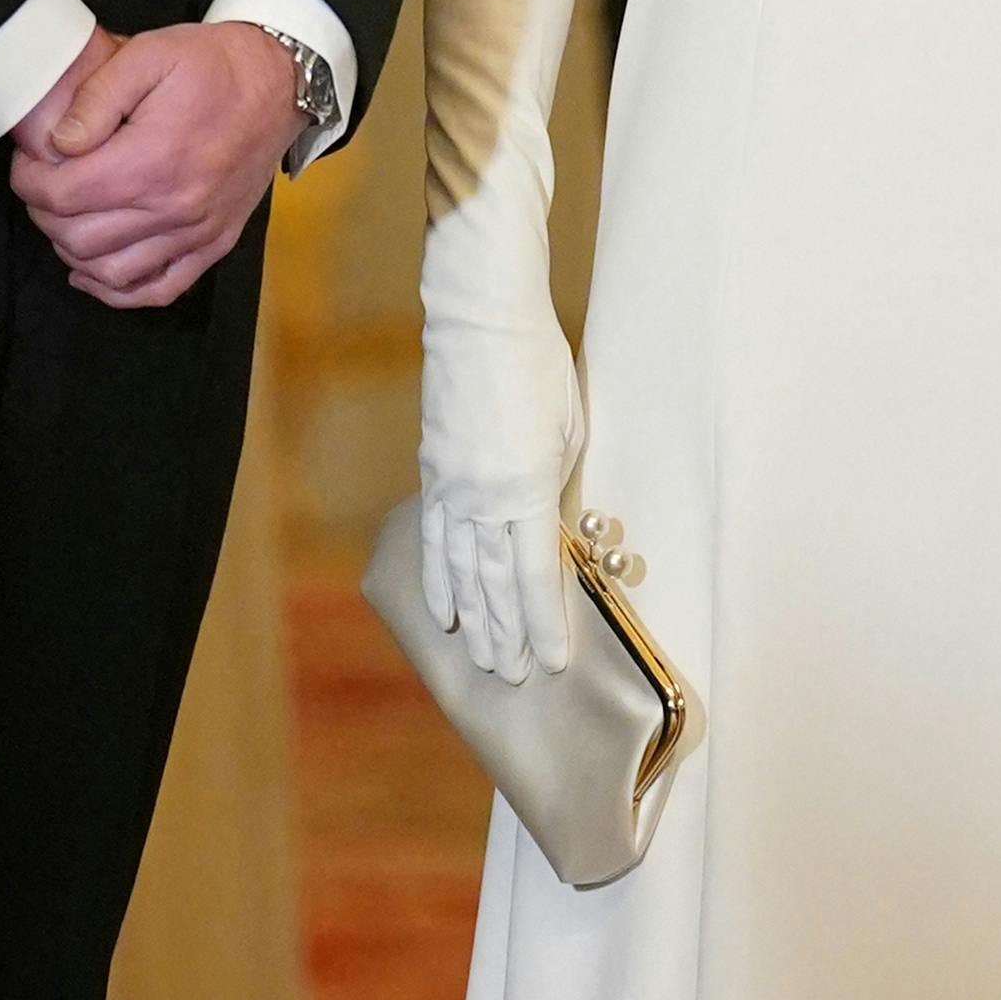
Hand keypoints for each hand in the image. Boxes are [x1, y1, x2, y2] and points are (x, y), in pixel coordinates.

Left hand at [8, 17, 300, 308]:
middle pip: (78, 239)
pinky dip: (119, 292)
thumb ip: (96, 97)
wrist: (280, 83)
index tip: (29, 164)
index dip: (29, 182)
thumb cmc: (212, 65)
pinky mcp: (215, 243)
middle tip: (44, 185)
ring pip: (111, 273)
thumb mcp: (149, 55)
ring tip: (67, 219)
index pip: (63, 196)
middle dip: (45, 214)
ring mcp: (197, 233)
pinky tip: (94, 271)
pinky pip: (159, 290)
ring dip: (74, 252)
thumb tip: (59, 143)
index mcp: (152, 161)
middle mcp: (174, 208)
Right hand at [418, 303, 579, 683]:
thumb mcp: (568, 431)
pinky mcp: (432, 471)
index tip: (551, 662)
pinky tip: (442, 610)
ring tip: (479, 661)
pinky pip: (433, 539)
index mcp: (525, 488)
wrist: (481, 320)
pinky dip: (437, 579)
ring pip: (458, 570)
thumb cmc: (539, 369)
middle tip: (513, 679)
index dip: (542, 624)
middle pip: (493, 585)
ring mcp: (450, 486)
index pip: (533, 576)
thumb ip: (556, 488)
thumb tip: (549, 529)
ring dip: (471, 620)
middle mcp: (482, 497)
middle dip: (505, 636)